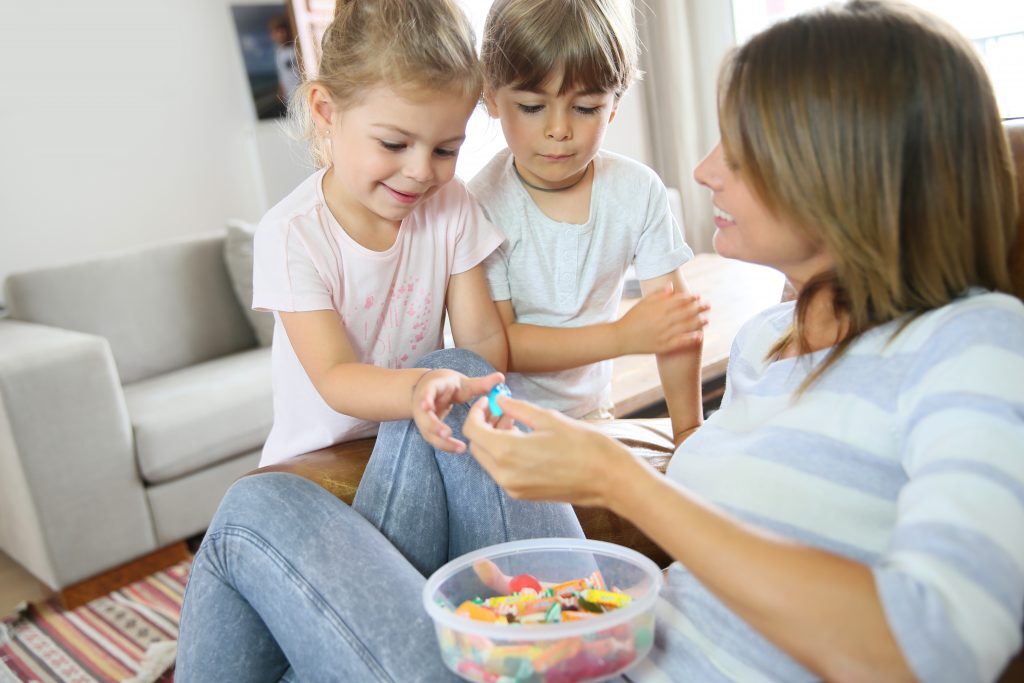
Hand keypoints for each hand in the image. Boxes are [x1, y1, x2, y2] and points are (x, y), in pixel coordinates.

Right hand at [412, 369, 504, 452]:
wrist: (427, 390)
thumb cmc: (447, 386)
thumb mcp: (462, 383)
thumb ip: (481, 383)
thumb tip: (501, 378)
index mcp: (432, 388)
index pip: (426, 392)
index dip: (426, 399)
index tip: (427, 406)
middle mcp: (423, 405)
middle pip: (425, 417)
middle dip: (434, 426)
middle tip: (447, 433)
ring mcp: (424, 419)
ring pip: (429, 432)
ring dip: (442, 441)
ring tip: (460, 448)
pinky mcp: (428, 429)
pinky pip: (435, 439)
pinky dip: (446, 445)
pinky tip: (459, 449)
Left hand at [464, 395, 633, 506]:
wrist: (608, 478)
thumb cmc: (583, 445)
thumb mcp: (548, 418)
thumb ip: (517, 409)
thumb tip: (499, 400)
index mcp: (507, 452)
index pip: (473, 430)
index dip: (477, 412)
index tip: (489, 402)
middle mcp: (504, 474)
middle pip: (477, 447)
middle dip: (484, 426)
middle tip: (502, 411)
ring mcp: (513, 488)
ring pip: (488, 461)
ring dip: (493, 441)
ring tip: (515, 424)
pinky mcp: (523, 495)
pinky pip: (502, 472)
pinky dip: (504, 455)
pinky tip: (523, 442)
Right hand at [615, 285, 708, 355]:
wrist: (620, 338)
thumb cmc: (632, 318)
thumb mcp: (643, 303)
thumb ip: (658, 294)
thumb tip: (672, 287)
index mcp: (658, 308)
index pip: (679, 300)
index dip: (690, 298)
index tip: (699, 296)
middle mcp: (662, 320)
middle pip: (685, 312)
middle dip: (699, 308)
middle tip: (709, 305)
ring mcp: (663, 334)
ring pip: (685, 326)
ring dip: (699, 322)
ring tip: (707, 319)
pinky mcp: (662, 346)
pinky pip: (680, 341)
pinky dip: (690, 338)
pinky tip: (700, 335)